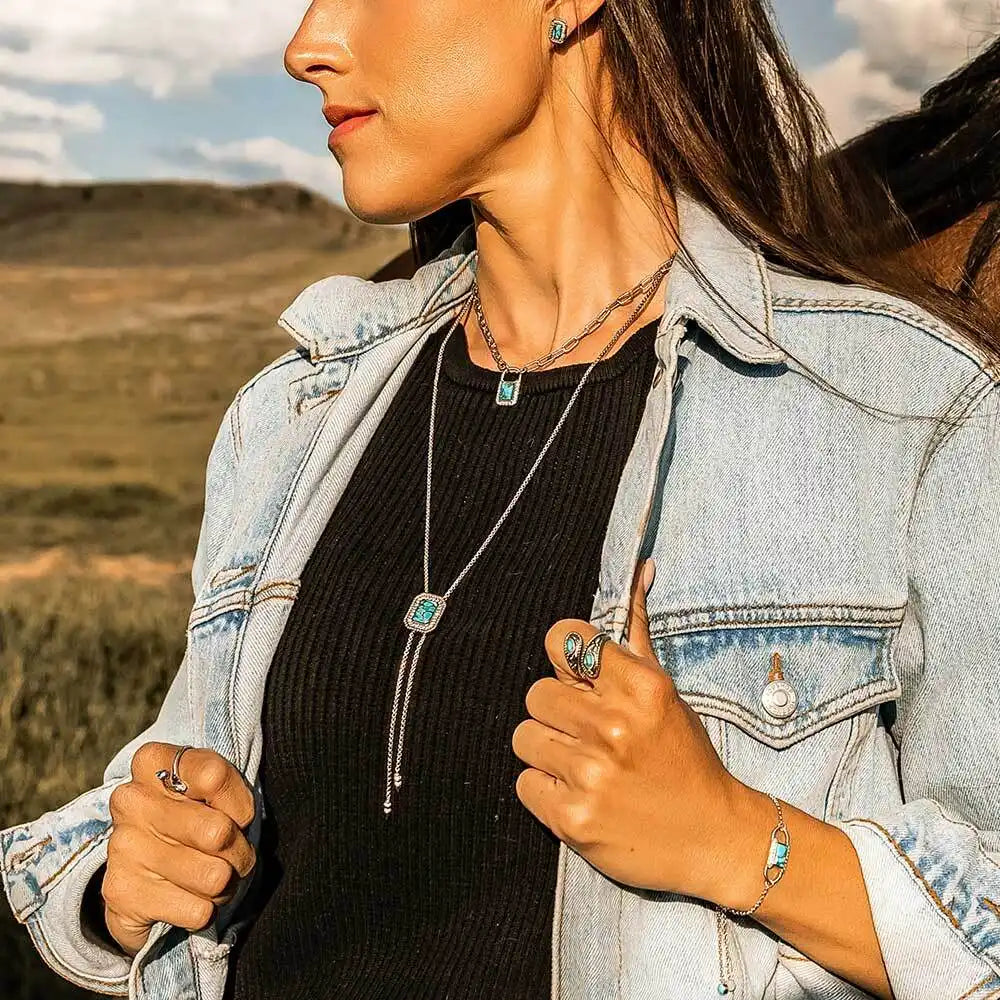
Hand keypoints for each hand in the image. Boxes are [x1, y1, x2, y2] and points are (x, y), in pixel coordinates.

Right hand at [102, 743, 256, 956]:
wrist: (146, 874)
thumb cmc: (197, 818)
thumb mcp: (219, 792)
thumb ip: (231, 795)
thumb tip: (229, 828)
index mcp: (152, 762)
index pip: (215, 777)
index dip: (240, 803)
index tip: (233, 813)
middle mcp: (130, 800)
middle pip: (219, 833)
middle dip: (239, 851)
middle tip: (231, 853)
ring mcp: (122, 847)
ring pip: (214, 877)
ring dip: (225, 884)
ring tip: (211, 876)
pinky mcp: (121, 893)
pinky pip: (198, 911)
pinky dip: (206, 910)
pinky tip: (190, 899)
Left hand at [512, 557, 745, 900]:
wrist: (714, 838)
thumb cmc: (686, 759)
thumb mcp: (667, 691)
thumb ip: (636, 635)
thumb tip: (640, 568)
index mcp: (639, 688)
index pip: (564, 639)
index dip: (565, 659)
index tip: (577, 677)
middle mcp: (613, 727)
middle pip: (536, 693)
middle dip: (557, 712)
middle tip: (585, 732)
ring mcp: (591, 774)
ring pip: (524, 736)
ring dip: (547, 751)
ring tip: (582, 764)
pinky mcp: (572, 817)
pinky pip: (524, 783)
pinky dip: (545, 789)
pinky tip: (578, 793)